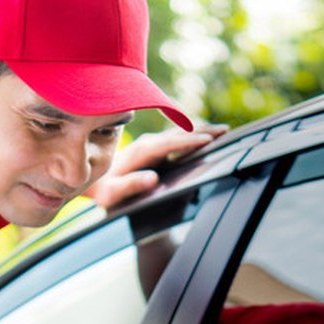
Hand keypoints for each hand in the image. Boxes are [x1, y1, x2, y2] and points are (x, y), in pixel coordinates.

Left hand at [85, 124, 228, 207]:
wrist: (97, 184)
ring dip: (201, 130)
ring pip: (181, 133)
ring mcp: (153, 143)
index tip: (207, 140)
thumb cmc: (106, 192)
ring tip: (222, 130)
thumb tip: (152, 178)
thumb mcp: (113, 194)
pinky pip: (178, 138)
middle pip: (179, 133)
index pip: (168, 143)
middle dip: (202, 131)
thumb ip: (130, 185)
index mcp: (140, 152)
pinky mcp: (157, 147)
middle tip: (225, 130)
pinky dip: (194, 134)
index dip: (188, 141)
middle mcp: (147, 143)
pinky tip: (207, 136)